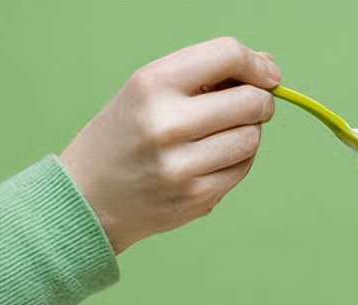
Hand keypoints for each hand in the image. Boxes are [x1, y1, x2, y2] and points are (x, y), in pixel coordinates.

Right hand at [60, 37, 280, 253]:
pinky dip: (236, 161)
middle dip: (261, 102)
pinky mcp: (197, 197)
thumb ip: (205, 74)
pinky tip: (210, 160)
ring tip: (220, 135)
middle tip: (252, 106)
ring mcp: (182, 165)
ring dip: (247, 133)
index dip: (257, 64)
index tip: (268, 74)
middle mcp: (167, 123)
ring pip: (251, 138)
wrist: (89, 196)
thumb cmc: (125, 136)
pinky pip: (242, 169)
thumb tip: (268, 66)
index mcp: (152, 84)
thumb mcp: (148, 90)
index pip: (226, 55)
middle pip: (251, 102)